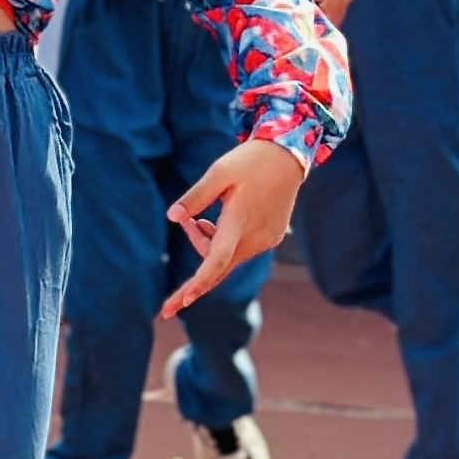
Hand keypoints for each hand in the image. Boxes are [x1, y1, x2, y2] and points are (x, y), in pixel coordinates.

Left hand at [165, 139, 306, 313]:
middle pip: (217, 263)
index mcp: (239, 222)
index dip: (198, 284)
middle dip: (195, 256)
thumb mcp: (219, 173)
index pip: (216, 261)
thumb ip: (196, 197)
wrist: (287, 157)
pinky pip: (241, 249)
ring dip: (209, 243)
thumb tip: (171, 216)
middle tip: (185, 220)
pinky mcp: (271, 238)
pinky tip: (220, 218)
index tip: (182, 302)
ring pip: (228, 257)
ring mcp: (265, 241)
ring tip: (201, 217)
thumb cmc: (250, 162)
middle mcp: (255, 239)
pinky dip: (224, 241)